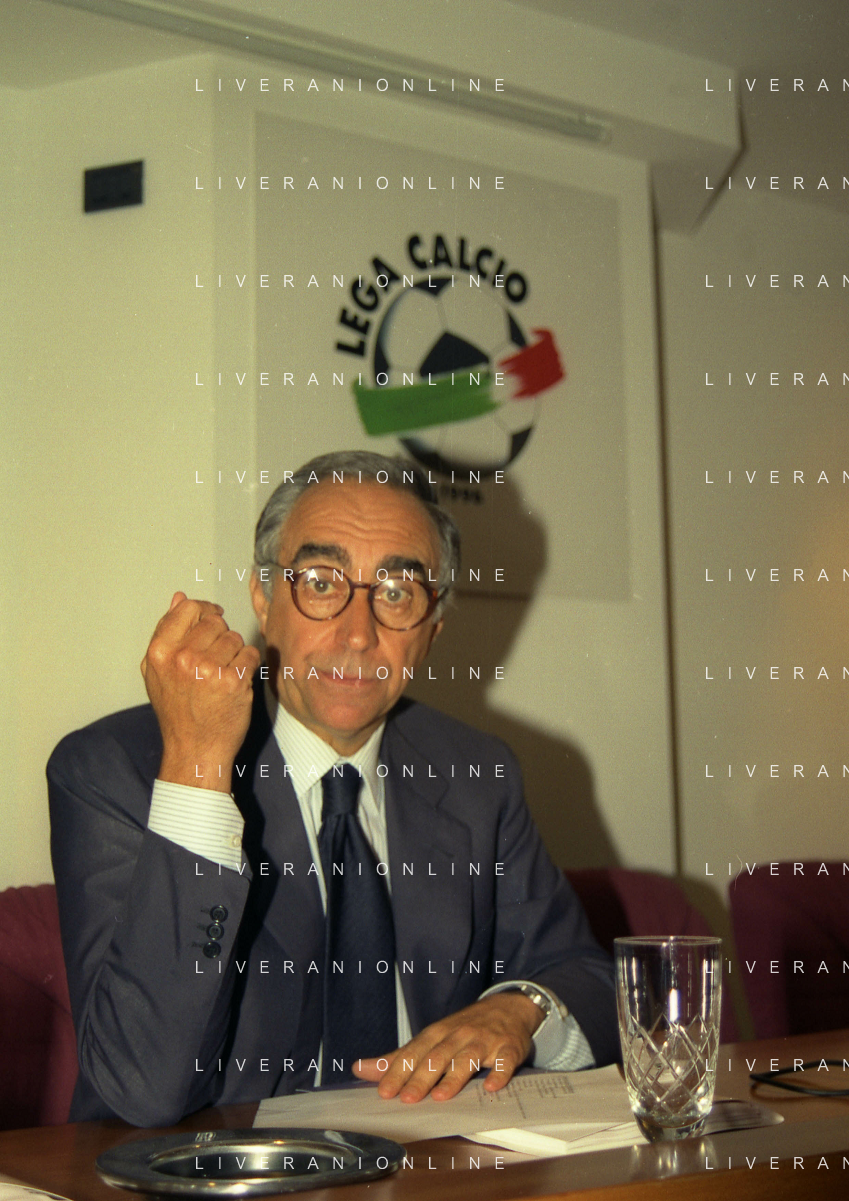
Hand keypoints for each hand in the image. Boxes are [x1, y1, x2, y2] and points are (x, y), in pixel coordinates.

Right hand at [141, 592, 260, 788]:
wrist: (194, 748)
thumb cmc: (177, 711)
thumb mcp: (157, 671)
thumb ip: (166, 632)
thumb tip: (179, 598)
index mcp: (160, 652)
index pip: (188, 608)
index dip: (204, 609)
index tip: (213, 617)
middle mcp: (182, 658)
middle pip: (215, 622)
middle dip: (220, 636)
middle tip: (215, 659)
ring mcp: (208, 669)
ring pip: (234, 637)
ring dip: (234, 652)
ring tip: (222, 674)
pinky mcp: (234, 680)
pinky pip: (251, 654)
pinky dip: (248, 665)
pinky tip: (236, 681)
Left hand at [352, 992, 542, 1101]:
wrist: (507, 1008)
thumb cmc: (462, 1029)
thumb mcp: (429, 1039)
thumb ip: (397, 1058)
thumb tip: (361, 1069)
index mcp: (437, 1033)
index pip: (414, 1052)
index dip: (399, 1071)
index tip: (384, 1091)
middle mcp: (458, 1035)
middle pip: (438, 1056)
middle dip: (421, 1077)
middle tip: (408, 1099)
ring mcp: (484, 1041)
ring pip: (467, 1058)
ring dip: (454, 1077)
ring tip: (442, 1096)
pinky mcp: (508, 1048)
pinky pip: (504, 1061)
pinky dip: (499, 1073)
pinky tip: (492, 1086)